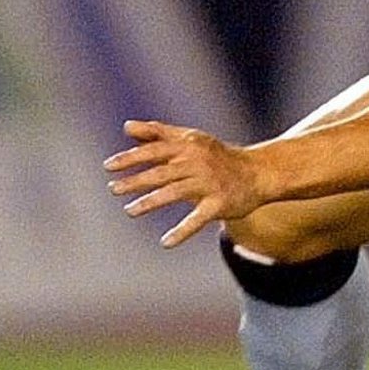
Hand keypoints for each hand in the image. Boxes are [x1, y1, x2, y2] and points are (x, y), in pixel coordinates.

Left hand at [105, 120, 267, 248]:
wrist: (259, 172)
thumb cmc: (218, 156)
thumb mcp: (190, 140)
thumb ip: (158, 133)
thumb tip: (126, 127)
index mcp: (189, 147)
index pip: (154, 150)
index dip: (131, 158)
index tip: (109, 166)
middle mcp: (198, 163)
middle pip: (161, 172)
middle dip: (136, 181)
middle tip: (113, 189)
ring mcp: (209, 184)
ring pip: (174, 193)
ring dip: (150, 202)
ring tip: (130, 211)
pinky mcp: (220, 204)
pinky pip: (198, 219)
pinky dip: (182, 231)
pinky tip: (166, 242)